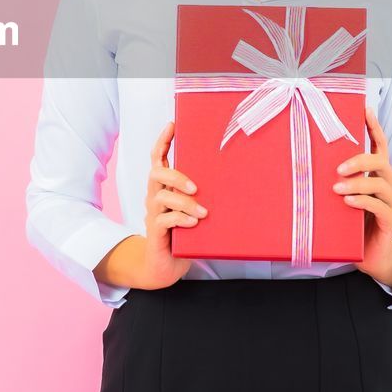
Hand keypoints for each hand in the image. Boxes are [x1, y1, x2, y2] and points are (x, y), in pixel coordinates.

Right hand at [136, 121, 204, 289]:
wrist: (165, 267)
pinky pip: (164, 221)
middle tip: (196, 186)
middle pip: (156, 173)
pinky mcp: (156, 233)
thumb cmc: (185, 234)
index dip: (163, 141)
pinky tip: (193, 223)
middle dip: (175, 174)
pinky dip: (180, 219)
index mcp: (165, 188)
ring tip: (202, 213)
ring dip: (184, 202)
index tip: (172, 124)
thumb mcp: (196, 210)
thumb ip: (206, 197)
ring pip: (161, 197)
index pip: (158, 158)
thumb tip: (238, 179)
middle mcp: (156, 197)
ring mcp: (154, 215)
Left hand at [333, 107, 391, 281]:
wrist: (368, 256)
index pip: (380, 145)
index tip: (365, 109)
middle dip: (359, 159)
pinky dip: (363, 202)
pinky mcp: (391, 221)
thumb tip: (300, 163)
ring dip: (358, 182)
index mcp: (378, 174)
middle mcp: (388, 184)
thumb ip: (332, 180)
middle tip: (337, 168)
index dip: (374, 127)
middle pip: (380, 160)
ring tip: (337, 188)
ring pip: (380, 183)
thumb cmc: (349, 222)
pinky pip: (380, 207)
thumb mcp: (339, 197)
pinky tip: (348, 203)